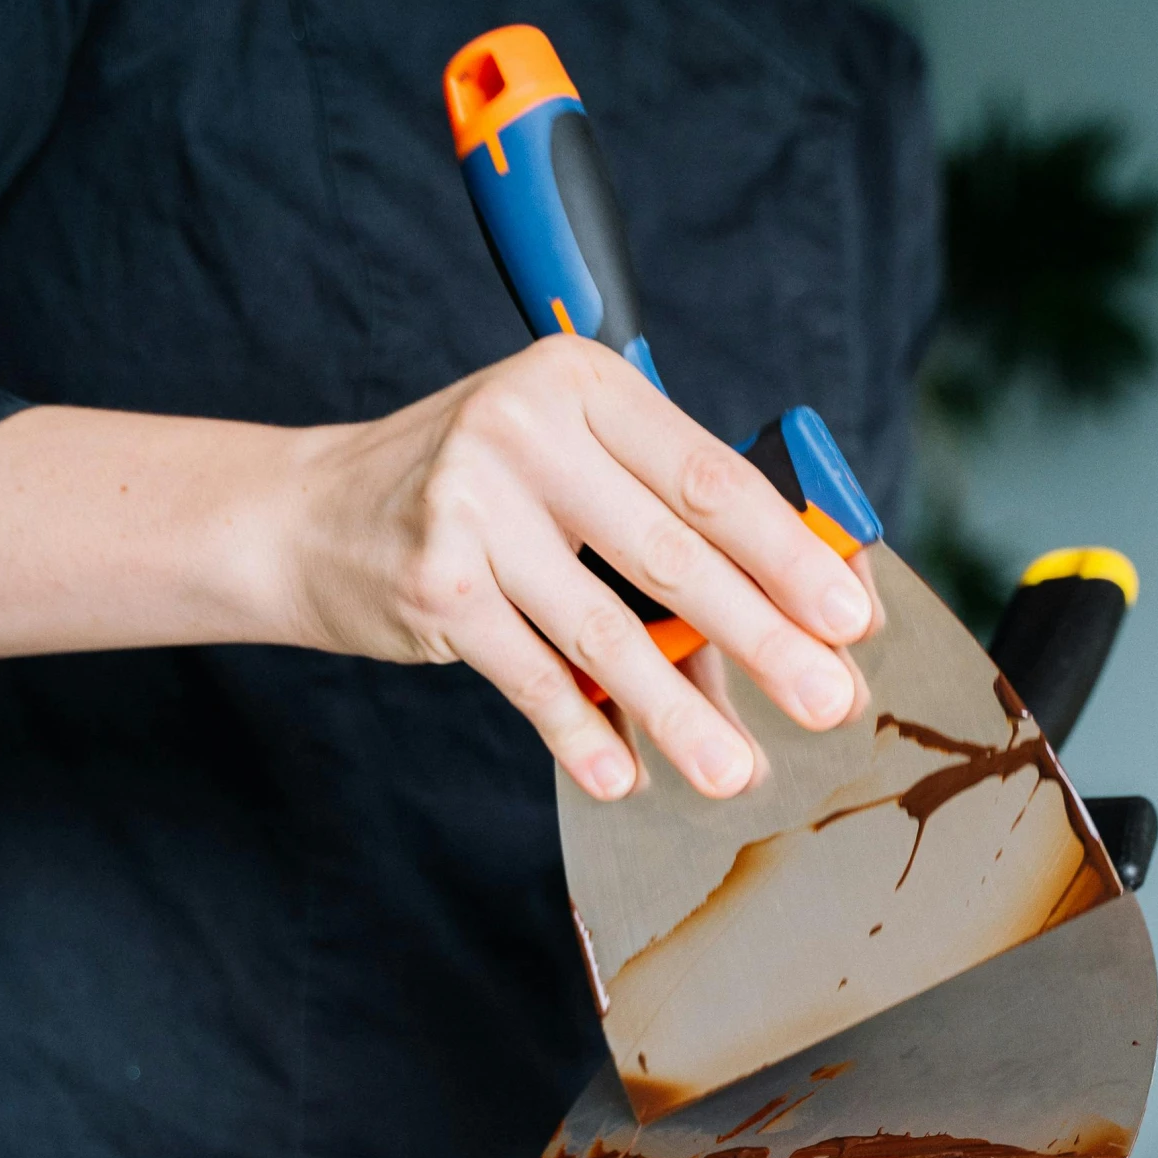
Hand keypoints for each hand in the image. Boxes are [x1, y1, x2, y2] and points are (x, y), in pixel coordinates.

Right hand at [282, 337, 878, 799]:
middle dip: (764, 637)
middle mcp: (526, 431)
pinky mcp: (434, 585)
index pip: (710, 477)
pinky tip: (624, 774)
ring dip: (679, 711)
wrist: (309, 515)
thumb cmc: (472, 489)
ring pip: (605, 629)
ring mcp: (472, 507)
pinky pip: (530, 676)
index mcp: (582, 384)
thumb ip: (659, 504)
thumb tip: (790, 604)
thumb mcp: (565, 455)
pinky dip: (581, 732)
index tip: (848, 615)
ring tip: (734, 768)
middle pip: (674, 553)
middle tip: (827, 699)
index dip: (791, 553)